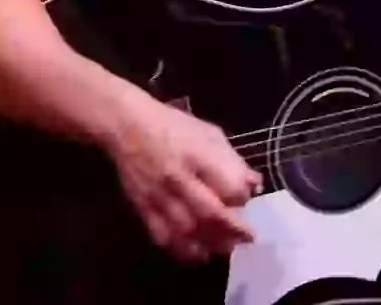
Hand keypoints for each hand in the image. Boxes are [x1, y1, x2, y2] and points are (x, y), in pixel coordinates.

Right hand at [105, 91, 262, 261]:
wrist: (127, 126)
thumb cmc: (173, 126)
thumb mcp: (208, 133)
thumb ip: (231, 160)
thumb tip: (253, 183)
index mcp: (198, 155)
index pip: (228, 186)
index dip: (242, 198)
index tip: (246, 200)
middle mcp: (179, 178)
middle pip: (209, 213)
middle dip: (232, 230)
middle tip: (247, 238)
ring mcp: (159, 195)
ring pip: (186, 230)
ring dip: (209, 244)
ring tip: (225, 249)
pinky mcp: (143, 207)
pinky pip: (162, 235)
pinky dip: (181, 249)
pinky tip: (196, 254)